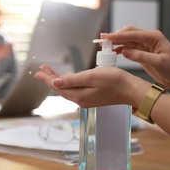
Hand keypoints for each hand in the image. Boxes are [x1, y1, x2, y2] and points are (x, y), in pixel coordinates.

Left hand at [35, 64, 149, 107]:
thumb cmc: (115, 81)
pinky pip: (74, 89)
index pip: (57, 86)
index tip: (37, 71)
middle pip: (60, 88)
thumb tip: (54, 82)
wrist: (132, 90)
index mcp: (79, 96)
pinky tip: (66, 78)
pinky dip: (67, 82)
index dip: (47, 78)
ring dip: (58, 79)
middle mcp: (81, 100)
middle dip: (50, 78)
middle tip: (41, 69)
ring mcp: (86, 99)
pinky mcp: (92, 97)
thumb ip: (72, 80)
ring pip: (67, 89)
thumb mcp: (91, 77)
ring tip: (50, 71)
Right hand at [102, 26, 169, 90]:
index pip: (133, 34)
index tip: (106, 37)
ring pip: (127, 41)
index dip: (118, 35)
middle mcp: (149, 39)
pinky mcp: (143, 53)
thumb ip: (141, 56)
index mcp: (154, 37)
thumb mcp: (158, 63)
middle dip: (115, 36)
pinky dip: (120, 49)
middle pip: (128, 33)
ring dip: (116, 42)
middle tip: (102, 40)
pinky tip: (113, 52)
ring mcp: (145, 46)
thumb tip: (124, 51)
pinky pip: (129, 48)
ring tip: (104, 46)